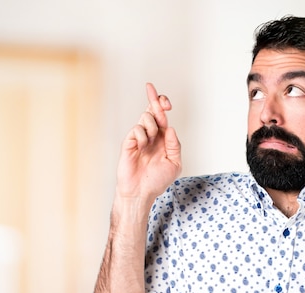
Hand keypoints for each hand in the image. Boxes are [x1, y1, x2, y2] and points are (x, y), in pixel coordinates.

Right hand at [116, 83, 181, 199]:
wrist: (141, 192)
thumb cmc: (157, 180)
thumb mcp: (174, 163)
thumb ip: (175, 145)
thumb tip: (171, 129)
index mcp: (162, 139)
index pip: (163, 117)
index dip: (163, 105)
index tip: (167, 102)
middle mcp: (151, 136)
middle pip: (152, 111)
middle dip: (155, 99)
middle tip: (151, 88)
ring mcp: (139, 138)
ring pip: (146, 117)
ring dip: (152, 126)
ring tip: (151, 142)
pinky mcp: (129, 142)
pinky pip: (137, 129)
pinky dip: (143, 137)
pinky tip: (142, 147)